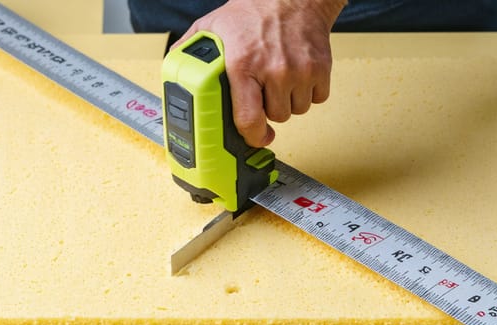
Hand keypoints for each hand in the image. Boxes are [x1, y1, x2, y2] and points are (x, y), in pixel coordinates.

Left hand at [172, 0, 345, 146]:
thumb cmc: (254, 10)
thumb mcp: (213, 26)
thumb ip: (192, 50)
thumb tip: (175, 69)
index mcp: (243, 64)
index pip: (249, 119)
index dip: (251, 136)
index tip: (254, 138)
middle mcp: (274, 69)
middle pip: (277, 117)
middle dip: (270, 109)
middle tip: (264, 90)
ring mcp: (300, 70)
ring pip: (297, 110)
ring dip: (289, 101)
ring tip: (280, 79)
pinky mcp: (321, 69)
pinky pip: (317, 99)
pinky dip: (309, 92)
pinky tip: (298, 75)